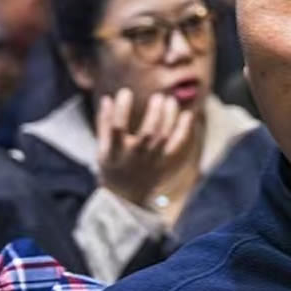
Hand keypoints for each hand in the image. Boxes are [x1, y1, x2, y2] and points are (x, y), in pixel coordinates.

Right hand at [96, 88, 196, 210]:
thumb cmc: (113, 167)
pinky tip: (187, 115)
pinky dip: (184, 130)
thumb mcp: (102, 148)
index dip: (121, 109)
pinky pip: (177, 146)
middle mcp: (135, 156)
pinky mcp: (164, 164)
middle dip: (154, 113)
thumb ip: (104, 124)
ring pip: (165, 137)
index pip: (117, 127)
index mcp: (116, 152)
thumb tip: (107, 98)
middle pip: (148, 133)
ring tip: (171, 101)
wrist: (126, 197)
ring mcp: (151, 161)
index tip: (125, 92)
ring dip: (169, 117)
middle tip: (158, 96)